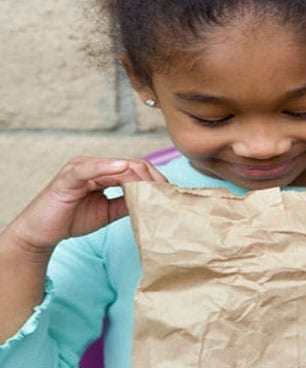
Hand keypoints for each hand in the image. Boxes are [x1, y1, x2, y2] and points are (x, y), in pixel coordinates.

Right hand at [5, 156, 167, 251]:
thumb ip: (128, 202)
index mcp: (106, 172)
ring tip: (154, 188)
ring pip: (118, 165)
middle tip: (168, 193)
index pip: (138, 169)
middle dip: (153, 179)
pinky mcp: (69, 176)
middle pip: (133, 165)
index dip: (156, 180)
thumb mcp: (109, 211)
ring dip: (139, 177)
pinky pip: (89, 168)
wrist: (42, 233)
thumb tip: (153, 201)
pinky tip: (123, 169)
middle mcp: (96, 165)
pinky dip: (107, 166)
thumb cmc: (73, 219)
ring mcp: (82, 168)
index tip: (171, 194)